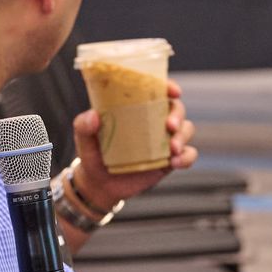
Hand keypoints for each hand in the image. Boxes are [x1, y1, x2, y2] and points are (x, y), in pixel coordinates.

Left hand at [70, 79, 199, 211]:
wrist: (99, 184)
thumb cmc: (93, 154)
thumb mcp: (84, 138)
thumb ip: (83, 125)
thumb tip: (93, 115)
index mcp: (136, 108)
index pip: (157, 91)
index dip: (168, 87)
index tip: (173, 91)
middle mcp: (154, 121)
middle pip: (177, 108)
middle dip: (178, 114)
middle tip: (170, 126)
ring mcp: (164, 141)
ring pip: (186, 129)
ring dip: (183, 136)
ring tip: (172, 149)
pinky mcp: (169, 160)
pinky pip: (188, 155)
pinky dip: (185, 157)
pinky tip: (174, 163)